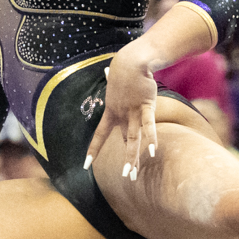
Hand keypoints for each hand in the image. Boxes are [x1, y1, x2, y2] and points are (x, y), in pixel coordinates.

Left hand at [85, 48, 159, 181]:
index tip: (86, 165)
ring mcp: (133, 112)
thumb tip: (106, 70)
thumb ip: (113, 83)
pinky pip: (148, 124)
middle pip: (123, 141)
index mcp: (111, 112)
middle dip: (126, 160)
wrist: (132, 61)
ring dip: (133, 156)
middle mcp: (121, 115)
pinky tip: (153, 151)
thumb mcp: (114, 82)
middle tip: (127, 178)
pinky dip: (151, 137)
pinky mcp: (146, 106)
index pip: (100, 135)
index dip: (94, 150)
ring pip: (133, 138)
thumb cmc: (124, 70)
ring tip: (133, 173)